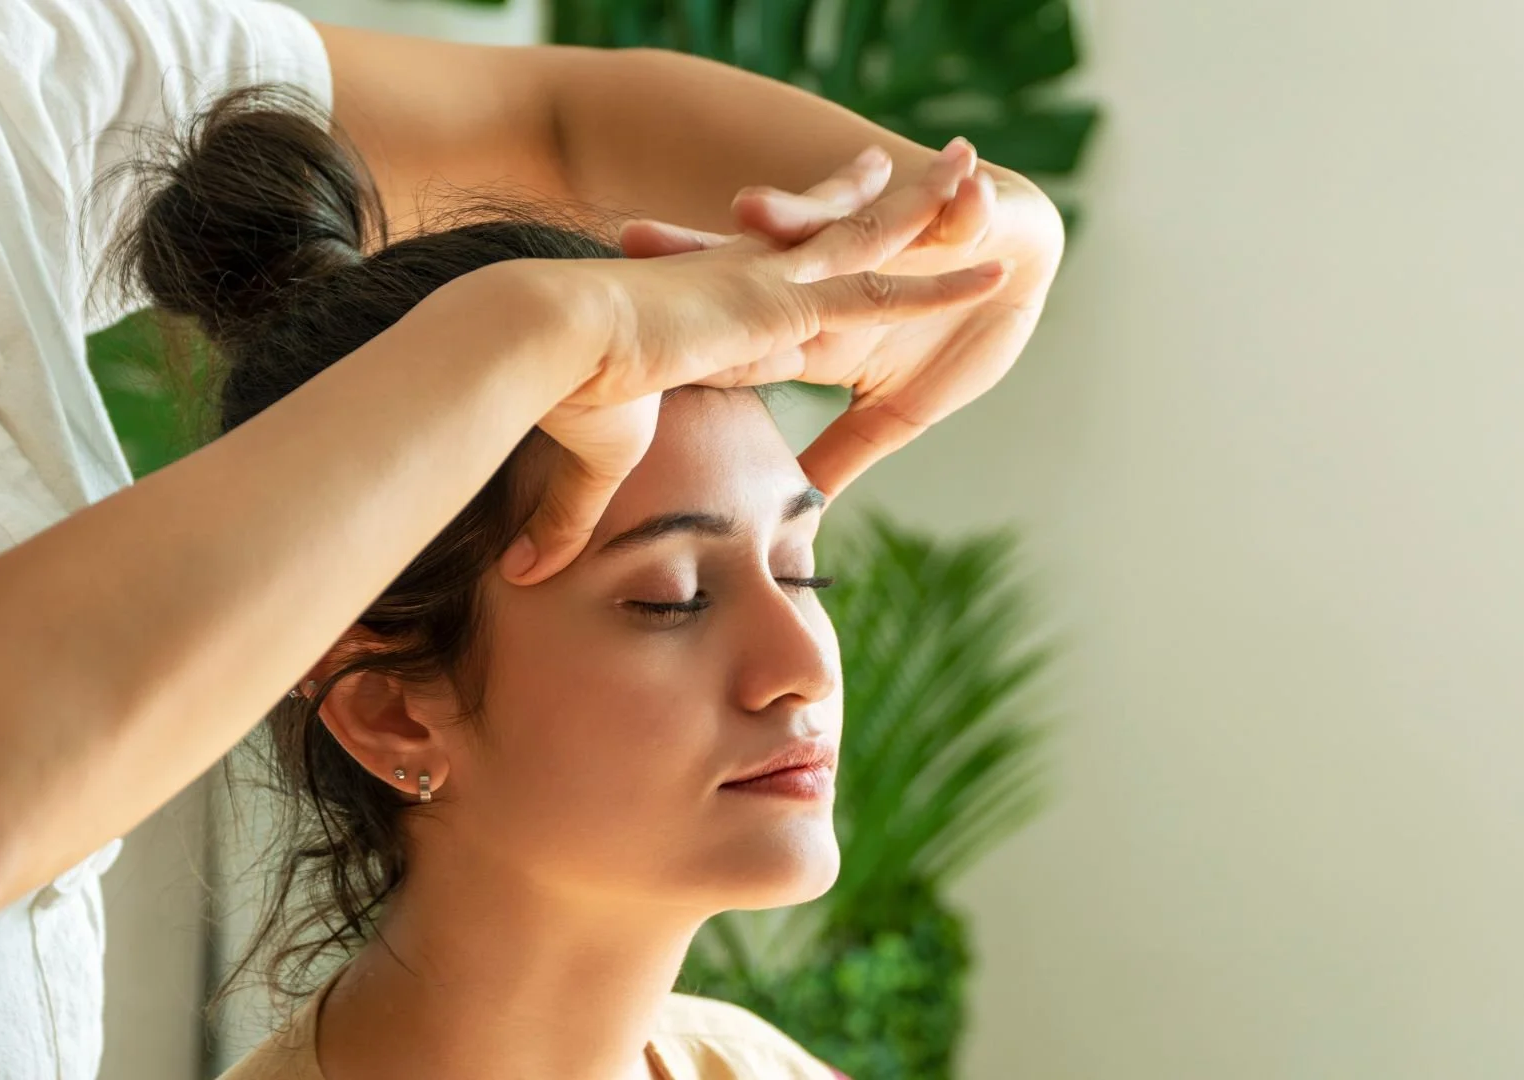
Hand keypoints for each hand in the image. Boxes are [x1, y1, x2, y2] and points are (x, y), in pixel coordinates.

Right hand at [491, 168, 1007, 583]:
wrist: (542, 345)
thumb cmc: (554, 405)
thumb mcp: (589, 466)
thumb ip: (572, 514)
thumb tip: (528, 575)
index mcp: (711, 314)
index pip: (770, 289)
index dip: (797, 265)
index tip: (813, 249)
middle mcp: (747, 287)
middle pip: (827, 242)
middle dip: (866, 205)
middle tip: (896, 170)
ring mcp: (773, 287)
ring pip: (872, 250)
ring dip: (928, 222)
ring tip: (978, 186)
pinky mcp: (794, 301)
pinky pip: (890, 292)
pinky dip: (945, 285)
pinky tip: (996, 270)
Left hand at [621, 139, 1066, 497]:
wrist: (1018, 254)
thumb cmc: (955, 332)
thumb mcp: (898, 410)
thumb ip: (845, 452)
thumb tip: (798, 517)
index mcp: (820, 323)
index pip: (741, 330)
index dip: (686, 330)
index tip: (615, 331)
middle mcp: (838, 276)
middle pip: (756, 266)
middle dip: (702, 252)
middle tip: (632, 240)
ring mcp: (884, 241)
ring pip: (828, 223)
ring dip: (794, 217)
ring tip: (753, 211)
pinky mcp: (947, 213)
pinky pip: (942, 207)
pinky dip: (941, 203)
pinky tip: (908, 181)